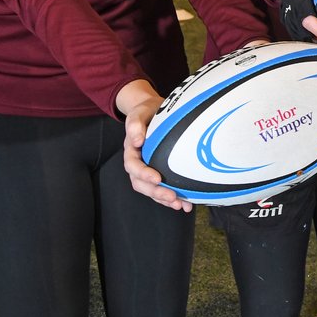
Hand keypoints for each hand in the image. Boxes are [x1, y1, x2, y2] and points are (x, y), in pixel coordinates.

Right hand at [118, 79, 191, 211]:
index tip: (157, 178)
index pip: (133, 166)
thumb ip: (135, 124)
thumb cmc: (146, 111)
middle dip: (156, 192)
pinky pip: (162, 188)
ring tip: (180, 205)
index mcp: (131, 150)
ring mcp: (147, 169)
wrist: (153, 111)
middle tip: (172, 197)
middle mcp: (138, 162)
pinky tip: (186, 204)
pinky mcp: (159, 172)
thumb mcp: (139, 112)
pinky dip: (172, 197)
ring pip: (151, 189)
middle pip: (141, 183)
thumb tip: (137, 140)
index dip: (143, 174)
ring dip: (164, 199)